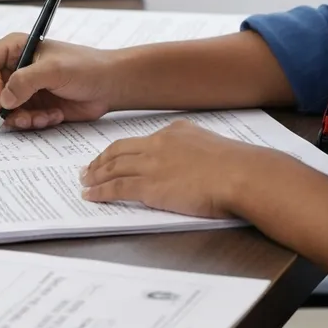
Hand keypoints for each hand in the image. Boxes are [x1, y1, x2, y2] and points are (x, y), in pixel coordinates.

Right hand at [0, 33, 117, 129]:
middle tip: (20, 114)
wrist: (109, 86)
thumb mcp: (55, 69)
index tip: (1, 99)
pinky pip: (18, 120)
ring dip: (20, 118)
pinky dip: (33, 122)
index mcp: (14, 49)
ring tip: (42, 117)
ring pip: (1, 110)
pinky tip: (52, 116)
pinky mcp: (31, 106)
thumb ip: (25, 81)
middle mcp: (14, 68)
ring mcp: (22, 89)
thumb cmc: (87, 67)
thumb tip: (3, 100)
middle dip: (3, 107)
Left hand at [79, 119, 278, 218]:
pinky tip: (92, 195)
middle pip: (119, 150)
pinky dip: (100, 192)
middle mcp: (159, 144)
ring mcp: (152, 164)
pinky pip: (116, 188)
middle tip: (88, 168)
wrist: (243, 175)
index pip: (140, 140)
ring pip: (113, 168)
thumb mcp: (215, 148)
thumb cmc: (239, 168)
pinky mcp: (150, 186)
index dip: (121, 149)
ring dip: (95, 175)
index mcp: (176, 131)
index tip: (112, 156)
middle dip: (100, 160)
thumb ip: (197, 152)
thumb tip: (194, 165)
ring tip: (85, 182)